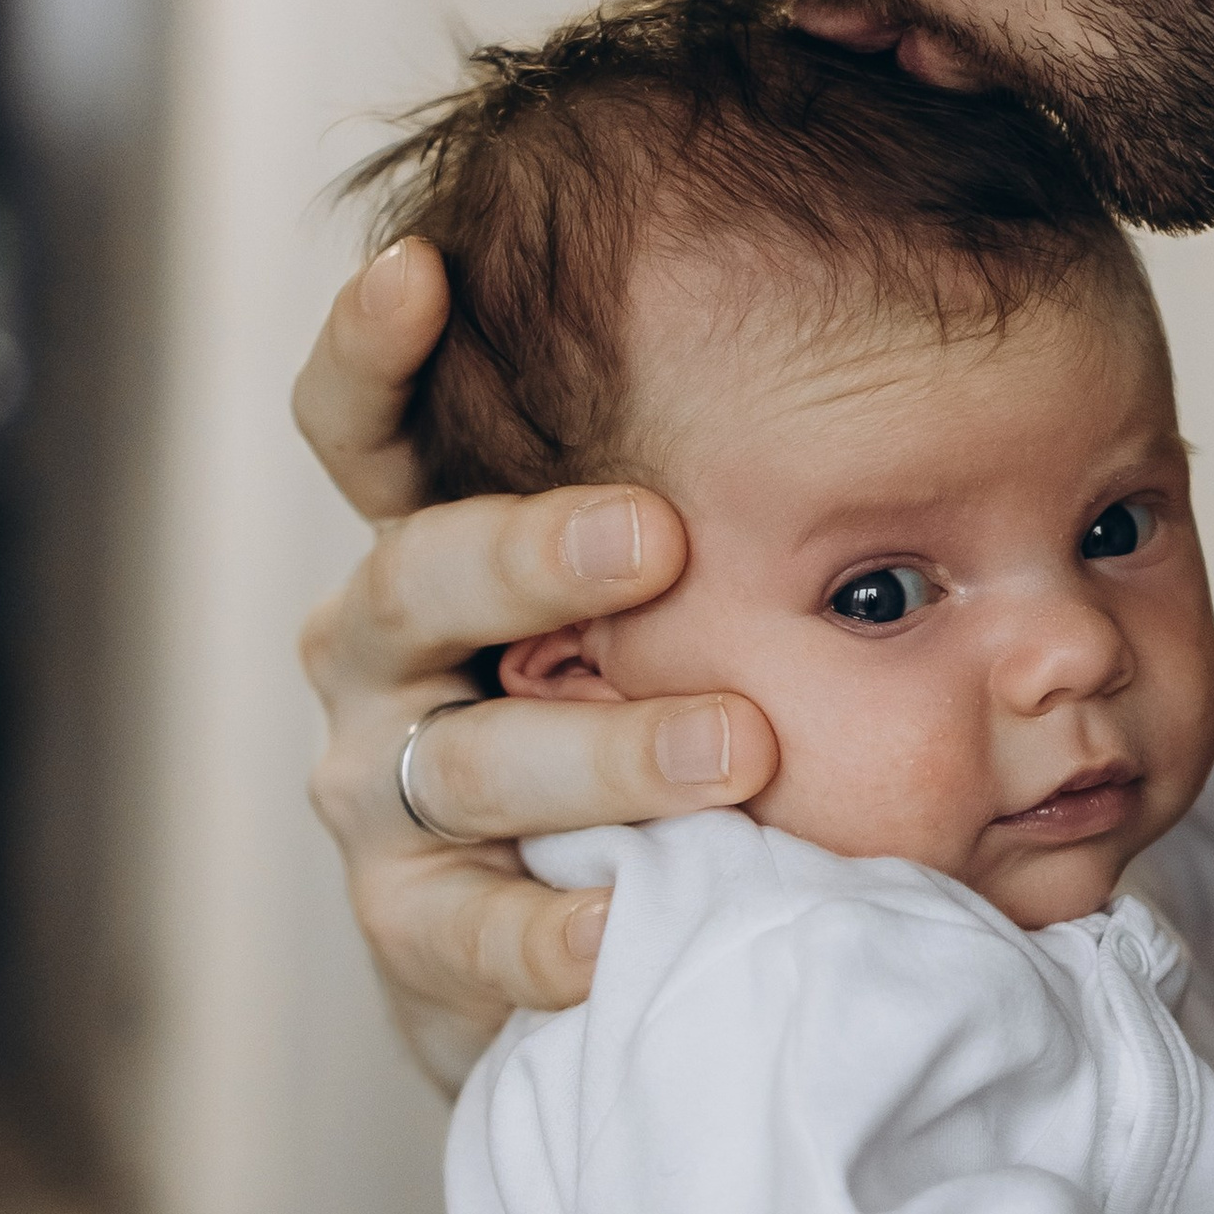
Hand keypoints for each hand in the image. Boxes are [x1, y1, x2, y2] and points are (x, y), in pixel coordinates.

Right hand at [294, 237, 777, 1091]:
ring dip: (602, 751)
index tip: (422, 271)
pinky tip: (629, 927)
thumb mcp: (639, 602)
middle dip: (531, 553)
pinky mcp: (407, 927)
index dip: (370, 353)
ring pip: (467, 758)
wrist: (558, 943)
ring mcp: (379, 790)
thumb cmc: (621, 718)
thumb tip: (854, 345)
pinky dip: (550, 932)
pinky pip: (468, 930)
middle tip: (657, 536)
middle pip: (416, 578)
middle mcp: (378, 654)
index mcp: (431, 552)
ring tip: (733, 750)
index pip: (359, 431)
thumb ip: (690, 500)